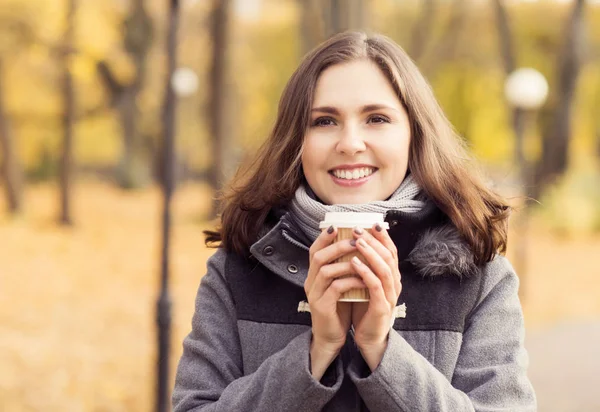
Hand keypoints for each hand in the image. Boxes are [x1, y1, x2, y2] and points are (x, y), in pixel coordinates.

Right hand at [304, 226, 365, 377]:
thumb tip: (356, 247)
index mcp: (314, 275)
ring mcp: (314, 295)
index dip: (324, 238)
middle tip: (355, 240)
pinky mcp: (322, 307)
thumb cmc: (338, 308)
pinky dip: (350, 281)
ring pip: (326, 271)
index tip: (337, 226)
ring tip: (361, 258)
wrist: (331, 337)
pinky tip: (363, 280)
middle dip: (337, 246)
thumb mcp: (339, 285)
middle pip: (318, 257)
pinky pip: (336, 289)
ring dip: (345, 262)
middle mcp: (310, 282)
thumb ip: (342, 268)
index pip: (314, 250)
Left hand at [350, 224, 401, 369]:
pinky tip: (354, 262)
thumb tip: (354, 243)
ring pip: (384, 268)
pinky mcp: (382, 307)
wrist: (369, 338)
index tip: (371, 223)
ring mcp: (390, 295)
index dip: (382, 237)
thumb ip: (365, 266)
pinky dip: (365, 272)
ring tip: (357, 241)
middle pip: (389, 256)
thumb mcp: (366, 284)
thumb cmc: (365, 308)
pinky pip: (375, 285)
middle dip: (374, 241)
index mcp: (392, 277)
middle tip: (359, 229)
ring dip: (370, 253)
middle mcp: (395, 284)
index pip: (391, 252)